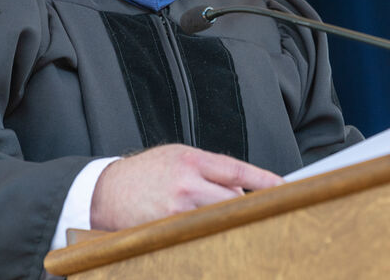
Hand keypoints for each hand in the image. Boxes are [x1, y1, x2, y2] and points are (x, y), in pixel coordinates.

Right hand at [89, 144, 284, 230]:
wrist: (104, 191)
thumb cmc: (144, 172)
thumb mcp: (176, 156)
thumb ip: (209, 168)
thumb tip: (241, 187)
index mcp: (191, 159)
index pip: (238, 169)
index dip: (265, 179)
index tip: (284, 186)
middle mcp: (186, 183)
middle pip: (234, 198)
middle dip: (243, 203)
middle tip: (249, 208)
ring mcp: (177, 209)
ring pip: (219, 218)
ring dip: (225, 219)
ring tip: (216, 216)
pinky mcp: (168, 230)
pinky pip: (200, 233)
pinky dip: (207, 232)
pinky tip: (203, 229)